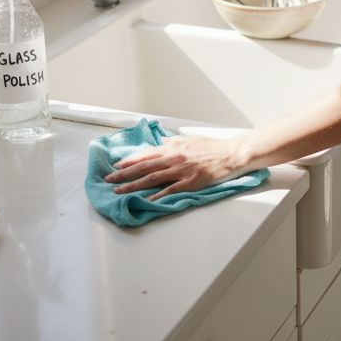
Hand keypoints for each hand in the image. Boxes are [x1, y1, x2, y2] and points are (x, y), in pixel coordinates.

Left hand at [103, 135, 249, 200]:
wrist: (231, 154)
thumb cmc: (212, 147)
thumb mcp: (190, 140)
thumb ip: (173, 142)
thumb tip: (160, 143)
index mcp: (172, 148)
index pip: (145, 155)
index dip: (129, 161)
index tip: (115, 166)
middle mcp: (173, 158)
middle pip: (143, 167)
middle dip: (124, 174)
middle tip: (109, 180)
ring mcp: (181, 171)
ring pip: (152, 179)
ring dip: (134, 186)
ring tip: (120, 191)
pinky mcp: (190, 182)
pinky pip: (170, 190)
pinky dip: (157, 195)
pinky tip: (146, 200)